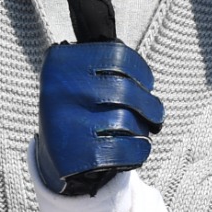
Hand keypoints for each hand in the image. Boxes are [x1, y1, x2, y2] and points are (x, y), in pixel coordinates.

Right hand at [35, 41, 164, 195]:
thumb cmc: (79, 109)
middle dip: (149, 105)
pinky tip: (135, 147)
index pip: (117, 56)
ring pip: (127, 121)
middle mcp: (60, 90)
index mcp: (61, 63)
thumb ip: (108, 68)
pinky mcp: (77, 155)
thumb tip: (146, 83)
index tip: (147, 82)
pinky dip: (138, 150)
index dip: (141, 71)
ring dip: (142, 129)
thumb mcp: (79, 79)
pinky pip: (124, 150)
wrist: (56, 152)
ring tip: (139, 131)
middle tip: (155, 113)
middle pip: (126, 90)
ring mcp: (67, 123)